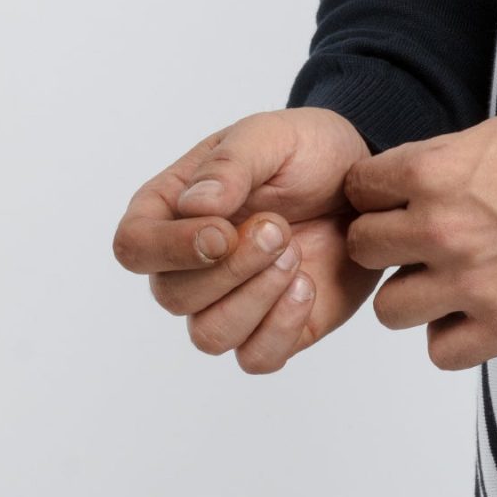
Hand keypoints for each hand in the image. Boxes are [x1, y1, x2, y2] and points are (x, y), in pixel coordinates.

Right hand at [112, 106, 386, 372]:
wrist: (362, 183)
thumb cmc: (306, 152)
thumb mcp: (271, 137)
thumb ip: (230, 165)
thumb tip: (194, 206)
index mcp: (173, 210)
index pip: (134, 246)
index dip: (170, 249)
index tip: (223, 233)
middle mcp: (190, 264)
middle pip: (173, 296)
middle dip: (233, 266)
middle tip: (280, 228)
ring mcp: (228, 301)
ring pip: (209, 336)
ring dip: (257, 297)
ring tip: (294, 253)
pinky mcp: (270, 328)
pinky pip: (255, 358)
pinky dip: (282, 329)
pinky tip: (307, 285)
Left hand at [344, 107, 496, 369]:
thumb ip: (448, 158)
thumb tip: (415, 182)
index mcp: (436, 172)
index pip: (361, 188)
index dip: (375, 193)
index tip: (392, 199)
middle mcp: (440, 229)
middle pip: (362, 249)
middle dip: (385, 243)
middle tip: (417, 242)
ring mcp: (469, 283)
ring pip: (390, 308)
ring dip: (414, 294)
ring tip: (447, 282)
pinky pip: (441, 351)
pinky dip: (452, 336)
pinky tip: (476, 312)